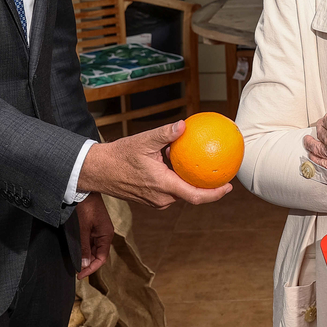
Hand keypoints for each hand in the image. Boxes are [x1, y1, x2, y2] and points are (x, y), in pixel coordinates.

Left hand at [76, 192, 113, 279]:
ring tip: (73, 262)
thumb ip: (83, 247)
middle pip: (97, 255)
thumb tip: (84, 264)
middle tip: (75, 271)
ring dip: (84, 256)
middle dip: (87, 264)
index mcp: (106, 235)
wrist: (81, 190)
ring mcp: (97, 230)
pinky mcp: (91, 227)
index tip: (79, 275)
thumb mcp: (82, 229)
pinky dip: (83, 248)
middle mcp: (104, 234)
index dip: (91, 268)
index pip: (101, 258)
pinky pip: (88, 242)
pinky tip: (75, 251)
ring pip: (92, 249)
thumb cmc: (84, 207)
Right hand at [78, 121, 232, 208]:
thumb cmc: (119, 155)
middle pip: (191, 196)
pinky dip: (179, 182)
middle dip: (207, 186)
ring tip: (200, 165)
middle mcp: (161, 197)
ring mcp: (155, 201)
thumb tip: (184, 125)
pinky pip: (171, 192)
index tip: (229, 186)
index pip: (194, 195)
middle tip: (221, 173)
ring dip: (189, 181)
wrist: (97, 171)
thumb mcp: (143, 141)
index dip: (214, 194)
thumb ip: (165, 134)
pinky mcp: (150, 200)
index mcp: (162, 185)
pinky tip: (180, 166)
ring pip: (180, 193)